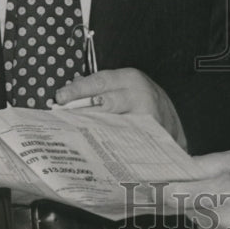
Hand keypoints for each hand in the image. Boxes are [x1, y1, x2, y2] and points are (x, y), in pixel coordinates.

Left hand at [55, 68, 187, 149]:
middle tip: (60, 119)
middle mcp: (140, 96)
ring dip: (90, 130)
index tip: (59, 98)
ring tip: (71, 134)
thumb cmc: (140, 101)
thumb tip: (69, 94)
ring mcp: (147, 119)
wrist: (170, 122)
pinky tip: (92, 149)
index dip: (78, 90)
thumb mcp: (124, 87)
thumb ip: (100, 88)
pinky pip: (124, 142)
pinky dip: (107, 145)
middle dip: (80, 112)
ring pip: (113, 124)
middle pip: (105, 103)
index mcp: (130, 79)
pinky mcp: (150, 139)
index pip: (100, 81)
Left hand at [162, 149, 229, 228]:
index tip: (151, 187)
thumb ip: (204, 164)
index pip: (174, 195)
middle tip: (208, 190)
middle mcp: (222, 220)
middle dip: (192, 200)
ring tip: (228, 204)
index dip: (161, 190)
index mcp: (220, 191)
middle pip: (188, 211)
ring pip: (202, 227)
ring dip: (206, 216)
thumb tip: (176, 168)